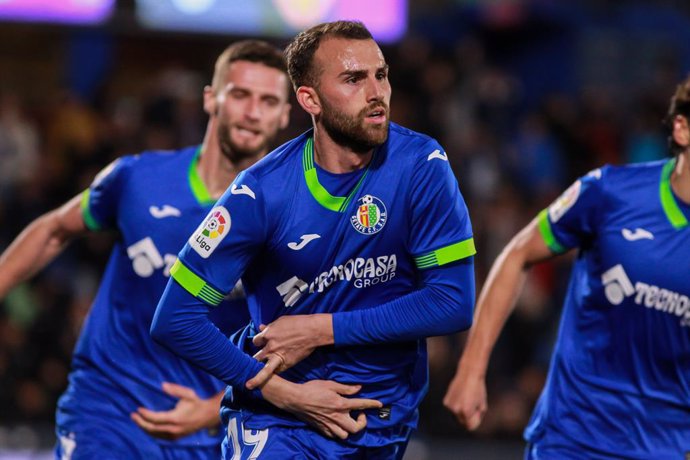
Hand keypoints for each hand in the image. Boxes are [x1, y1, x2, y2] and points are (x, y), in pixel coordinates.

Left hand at [131, 382, 221, 439]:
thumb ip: (175, 390)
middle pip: (151, 428)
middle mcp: (173, 429)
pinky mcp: (176, 437)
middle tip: (133, 415)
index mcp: (175, 418)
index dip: (145, 414)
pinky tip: (148, 426)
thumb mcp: (188, 394)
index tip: (138, 409)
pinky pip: (160, 436)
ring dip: (144, 428)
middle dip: (140, 422)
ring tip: (137, 420)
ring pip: (154, 434)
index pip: (154, 419)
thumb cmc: (196, 403)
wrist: (207, 416)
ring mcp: (174, 435)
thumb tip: (162, 385)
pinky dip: (152, 432)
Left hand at [247, 314, 332, 389]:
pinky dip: (274, 373)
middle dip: (254, 360)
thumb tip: (260, 327)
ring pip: (262, 370)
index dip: (259, 342)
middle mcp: (270, 346)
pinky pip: (276, 371)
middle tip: (254, 364)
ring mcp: (278, 356)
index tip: (262, 344)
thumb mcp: (281, 321)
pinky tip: (272, 377)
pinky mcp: (286, 363)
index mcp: (268, 334)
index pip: (256, 341)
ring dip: (256, 377)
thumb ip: (269, 327)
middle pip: (256, 357)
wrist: (312, 331)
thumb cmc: (298, 323)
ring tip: (249, 385)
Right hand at [263, 378, 381, 439]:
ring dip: (349, 428)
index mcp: (340, 404)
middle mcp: (337, 417)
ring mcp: (329, 425)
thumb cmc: (312, 389)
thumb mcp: (330, 384)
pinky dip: (338, 431)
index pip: (361, 405)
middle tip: (359, 414)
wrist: (295, 399)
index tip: (380, 404)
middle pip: (356, 428)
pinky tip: (337, 424)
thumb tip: (358, 388)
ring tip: (347, 420)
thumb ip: (346, 388)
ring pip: (345, 435)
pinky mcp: (322, 429)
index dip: (372, 404)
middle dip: (361, 422)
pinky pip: (334, 436)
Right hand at [442, 365, 486, 430]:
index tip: (477, 414)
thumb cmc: (478, 390)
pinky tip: (459, 395)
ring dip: (461, 411)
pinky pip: (451, 408)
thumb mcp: (483, 406)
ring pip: (456, 415)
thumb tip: (471, 425)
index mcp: (466, 412)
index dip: (475, 422)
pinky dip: (455, 405)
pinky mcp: (445, 401)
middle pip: (462, 422)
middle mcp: (456, 410)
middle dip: (467, 417)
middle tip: (472, 405)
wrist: (469, 374)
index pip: (470, 427)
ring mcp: (449, 406)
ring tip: (466, 398)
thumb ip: (477, 417)